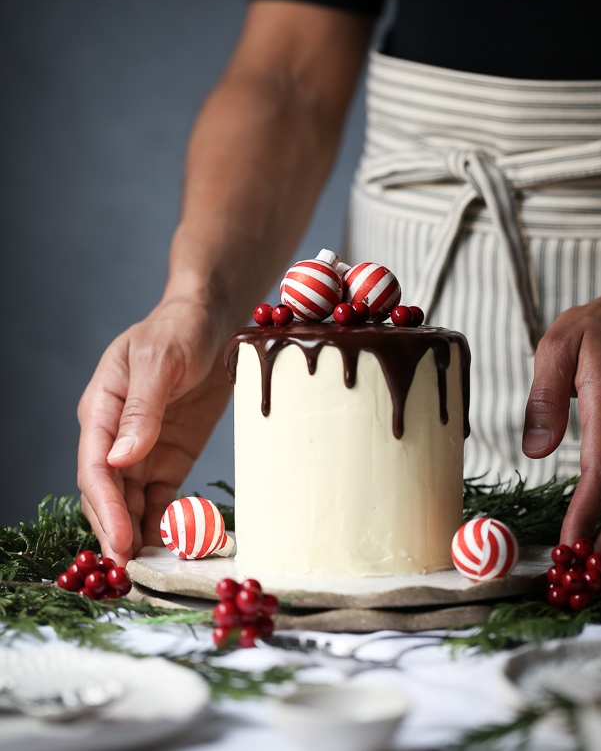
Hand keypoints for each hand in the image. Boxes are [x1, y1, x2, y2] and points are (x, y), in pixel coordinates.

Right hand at [77, 296, 231, 563]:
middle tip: (131, 573)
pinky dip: (162, 525)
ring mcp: (141, 449)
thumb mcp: (160, 361)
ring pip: (129, 503)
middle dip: (114, 532)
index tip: (118, 542)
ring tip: (151, 571)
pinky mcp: (169, 459)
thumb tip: (121, 458)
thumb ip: (141, 409)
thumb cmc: (179, 330)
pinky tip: (170, 548)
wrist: (213, 320)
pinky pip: (159, 500)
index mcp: (101, 407)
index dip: (104, 507)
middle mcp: (115, 435)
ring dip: (136, 535)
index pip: (94, 466)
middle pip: (106, 493)